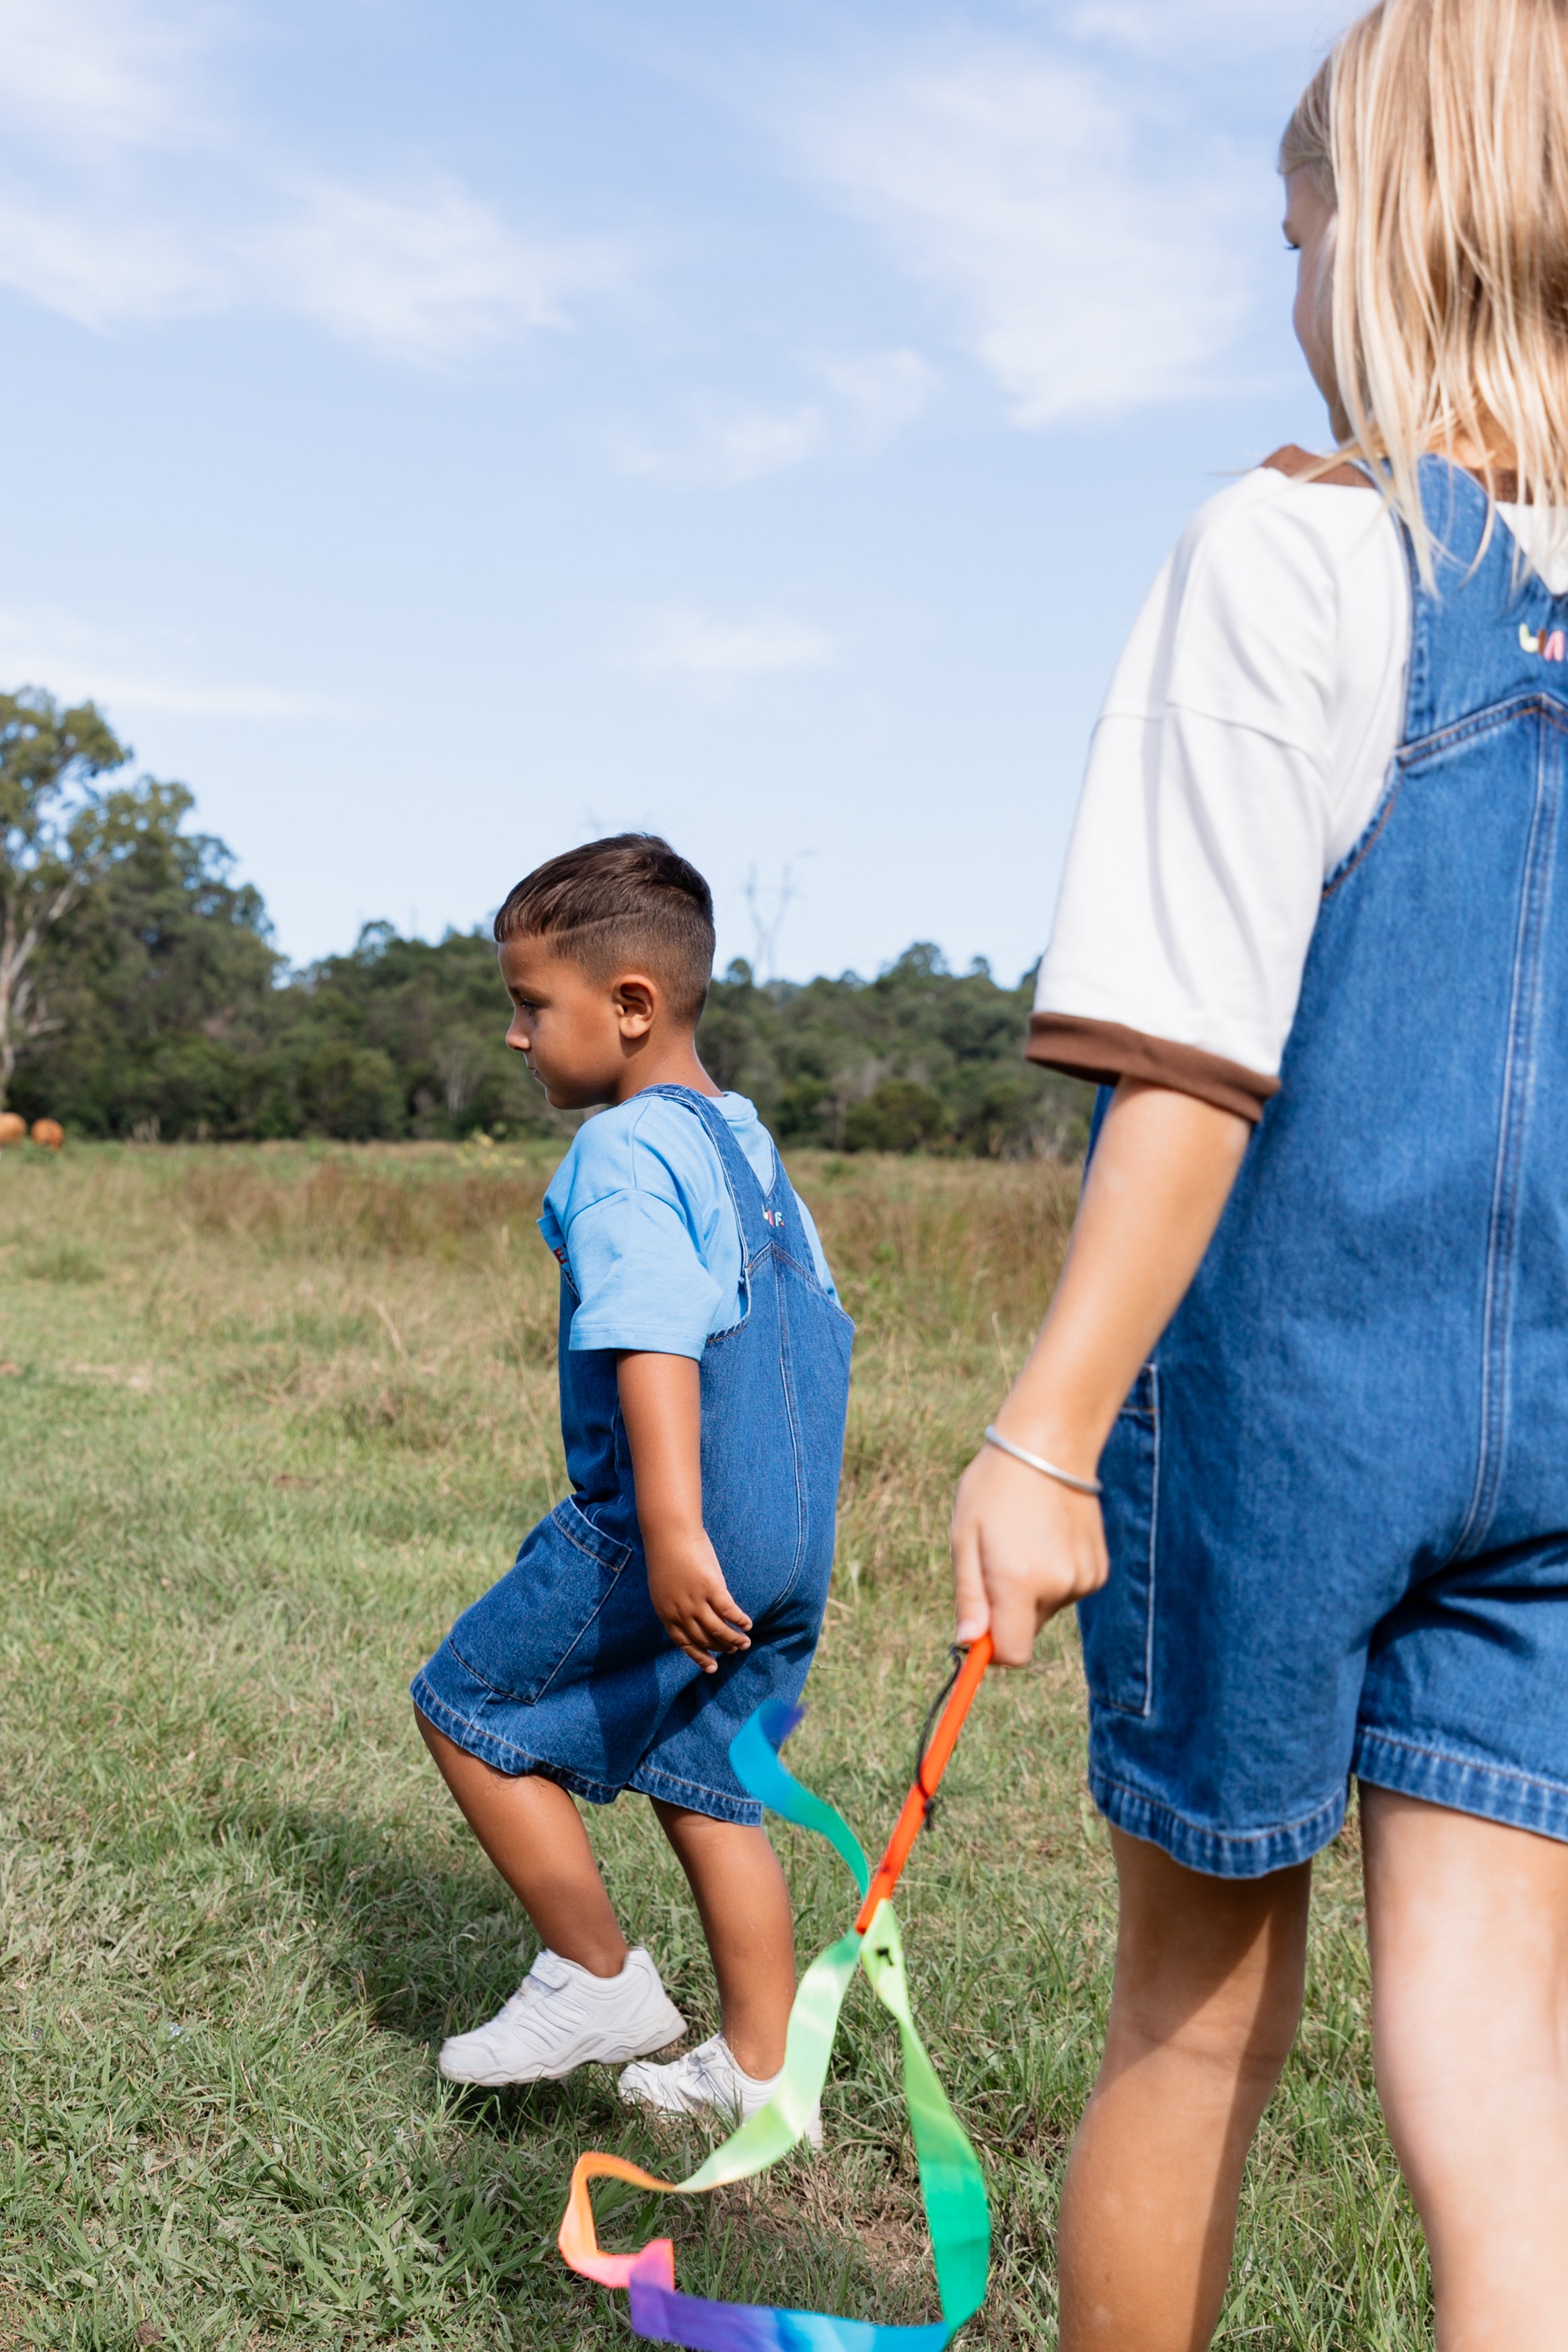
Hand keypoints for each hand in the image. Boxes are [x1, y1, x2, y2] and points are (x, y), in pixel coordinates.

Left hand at [647, 1531, 752, 1672]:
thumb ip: (675, 1604)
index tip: (712, 1668)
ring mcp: (696, 1601)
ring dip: (734, 1639)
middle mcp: (680, 1612)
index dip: (700, 1657)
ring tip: (745, 1643)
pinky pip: (729, 1611)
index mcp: (666, 1613)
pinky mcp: (712, 1588)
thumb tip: (690, 1616)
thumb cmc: (667, 1555)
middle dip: (720, 1648)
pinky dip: (740, 1620)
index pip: (685, 1643)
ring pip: (719, 1630)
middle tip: (733, 1651)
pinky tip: (748, 1624)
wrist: (669, 1533)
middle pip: (704, 1639)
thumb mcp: (664, 1586)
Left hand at [951, 1444, 1107, 1666]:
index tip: (978, 1625)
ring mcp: (1084, 1578)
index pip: (1012, 1654)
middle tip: (995, 1558)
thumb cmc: (995, 1488)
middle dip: (1006, 1609)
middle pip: (1025, 1630)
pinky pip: (1066, 1590)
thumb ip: (969, 1596)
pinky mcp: (1098, 1570)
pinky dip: (1052, 1575)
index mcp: (1019, 1581)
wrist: (1049, 1445)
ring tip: (1023, 1538)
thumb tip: (968, 1644)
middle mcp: (1057, 1586)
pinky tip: (1046, 1537)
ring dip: (1030, 1589)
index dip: (991, 1649)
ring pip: (1045, 1608)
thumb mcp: (965, 1538)